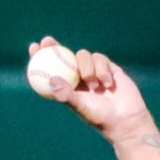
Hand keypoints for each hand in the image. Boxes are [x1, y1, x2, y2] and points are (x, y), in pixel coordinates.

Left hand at [30, 36, 152, 139]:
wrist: (125, 118)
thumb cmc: (100, 116)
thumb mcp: (81, 106)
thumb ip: (67, 94)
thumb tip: (52, 80)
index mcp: (68, 87)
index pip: (51, 69)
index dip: (40, 57)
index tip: (34, 47)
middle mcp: (78, 77)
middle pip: (63, 56)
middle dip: (54, 46)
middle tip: (47, 41)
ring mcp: (93, 71)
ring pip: (83, 56)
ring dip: (87, 68)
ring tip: (94, 86)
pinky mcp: (108, 67)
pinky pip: (100, 58)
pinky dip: (102, 70)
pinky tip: (107, 84)